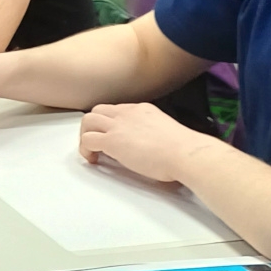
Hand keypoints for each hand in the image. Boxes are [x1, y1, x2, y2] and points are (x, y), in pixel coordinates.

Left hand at [79, 102, 208, 181]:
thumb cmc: (184, 150)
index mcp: (142, 110)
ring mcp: (118, 126)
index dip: (111, 124)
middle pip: (98, 111)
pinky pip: (87, 140)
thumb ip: (153, 134)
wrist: (185, 153)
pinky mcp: (111, 141)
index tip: (114, 136)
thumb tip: (149, 146)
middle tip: (97, 142)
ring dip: (85, 135)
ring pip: (88, 121)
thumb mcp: (166, 132)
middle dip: (94, 126)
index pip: (117, 110)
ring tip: (91, 151)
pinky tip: (93, 160)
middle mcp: (127, 113)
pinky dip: (85, 150)